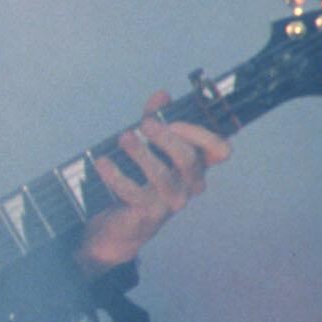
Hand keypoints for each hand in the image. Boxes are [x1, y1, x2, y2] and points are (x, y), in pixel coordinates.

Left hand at [76, 91, 231, 270]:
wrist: (118, 226)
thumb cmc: (136, 181)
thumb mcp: (146, 147)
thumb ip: (154, 119)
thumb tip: (162, 95)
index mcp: (195, 166)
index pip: (220, 150)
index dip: (203, 135)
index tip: (176, 121)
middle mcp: (189, 184)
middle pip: (188, 159)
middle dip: (167, 138)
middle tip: (145, 124)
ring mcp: (171, 201)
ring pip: (163, 175)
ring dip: (141, 153)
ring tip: (123, 138)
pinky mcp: (148, 215)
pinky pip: (133, 191)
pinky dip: (115, 175)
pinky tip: (101, 162)